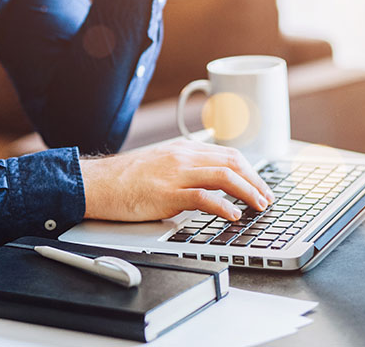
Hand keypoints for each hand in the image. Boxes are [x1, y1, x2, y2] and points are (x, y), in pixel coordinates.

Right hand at [80, 139, 276, 221]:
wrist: (96, 184)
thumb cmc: (124, 179)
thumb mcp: (159, 165)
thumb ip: (183, 170)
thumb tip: (207, 185)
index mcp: (183, 149)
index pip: (227, 154)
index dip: (249, 170)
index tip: (260, 185)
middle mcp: (183, 156)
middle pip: (232, 162)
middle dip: (256, 181)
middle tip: (267, 198)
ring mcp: (176, 173)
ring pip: (224, 176)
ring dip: (248, 192)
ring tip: (259, 206)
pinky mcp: (167, 193)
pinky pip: (203, 197)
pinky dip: (224, 206)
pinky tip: (233, 215)